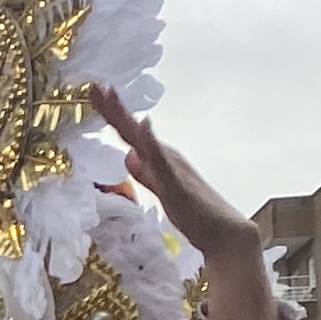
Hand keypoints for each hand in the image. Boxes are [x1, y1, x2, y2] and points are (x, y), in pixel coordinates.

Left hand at [89, 85, 272, 319]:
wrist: (227, 234)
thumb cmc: (196, 215)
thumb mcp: (162, 190)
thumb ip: (146, 174)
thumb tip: (129, 155)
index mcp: (160, 160)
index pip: (130, 134)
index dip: (112, 115)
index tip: (96, 92)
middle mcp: (166, 157)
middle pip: (133, 130)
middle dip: (112, 108)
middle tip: (94, 85)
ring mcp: (172, 168)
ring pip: (143, 138)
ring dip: (125, 116)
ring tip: (109, 94)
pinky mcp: (178, 183)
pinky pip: (162, 159)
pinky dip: (151, 141)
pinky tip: (144, 125)